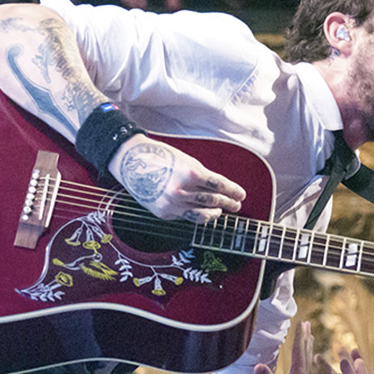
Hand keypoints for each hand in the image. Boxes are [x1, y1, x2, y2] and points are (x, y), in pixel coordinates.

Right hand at [108, 134, 245, 222]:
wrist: (132, 162)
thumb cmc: (161, 157)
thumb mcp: (186, 161)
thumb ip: (202, 176)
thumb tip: (219, 190)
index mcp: (191, 173)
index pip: (220, 185)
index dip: (233, 191)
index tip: (241, 194)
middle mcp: (182, 191)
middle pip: (213, 200)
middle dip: (228, 203)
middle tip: (236, 205)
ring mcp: (173, 204)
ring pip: (201, 214)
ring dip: (215, 213)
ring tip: (221, 212)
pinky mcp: (164, 213)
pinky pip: (185, 216)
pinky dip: (196, 215)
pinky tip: (202, 213)